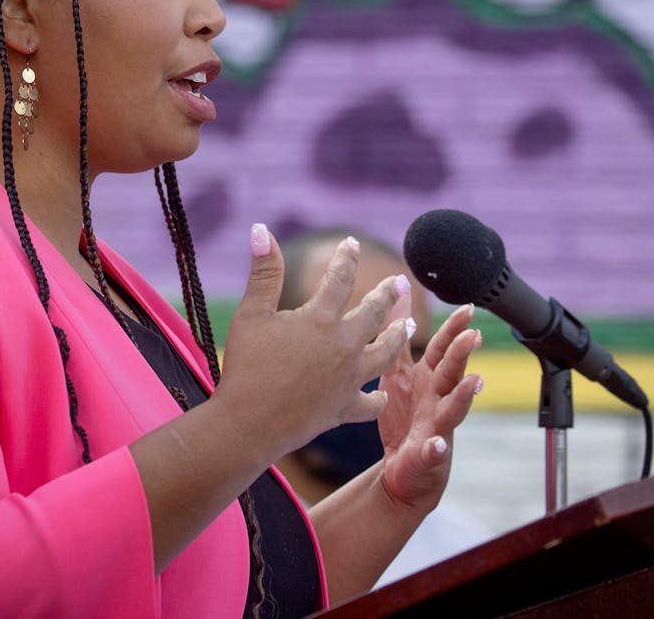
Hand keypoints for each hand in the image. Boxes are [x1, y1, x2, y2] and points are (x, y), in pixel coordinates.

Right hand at [212, 225, 409, 464]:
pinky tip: (384, 392)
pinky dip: (379, 397)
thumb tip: (261, 228)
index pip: (340, 279)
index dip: (346, 258)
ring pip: (385, 354)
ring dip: (398, 338)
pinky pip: (371, 403)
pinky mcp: (345, 409)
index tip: (352, 244)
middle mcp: (344, 347)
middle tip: (399, 282)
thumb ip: (264, 272)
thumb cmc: (245, 366)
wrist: (249, 424)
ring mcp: (349, 380)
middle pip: (374, 314)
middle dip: (388, 294)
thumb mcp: (252, 314)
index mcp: (321, 320)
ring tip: (408, 326)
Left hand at [374, 301, 481, 512]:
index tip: (468, 308)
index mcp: (429, 379)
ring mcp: (438, 427)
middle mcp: (438, 399)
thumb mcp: (398, 376)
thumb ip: (400, 342)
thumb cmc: (403, 418)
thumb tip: (398, 300)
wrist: (401, 469)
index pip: (444, 349)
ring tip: (474, 382)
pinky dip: (436, 449)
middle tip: (473, 334)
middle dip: (462, 354)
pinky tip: (438, 445)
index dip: (454, 329)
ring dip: (463, 396)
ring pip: (454, 409)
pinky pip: (433, 452)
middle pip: (452, 372)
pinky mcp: (428, 455)